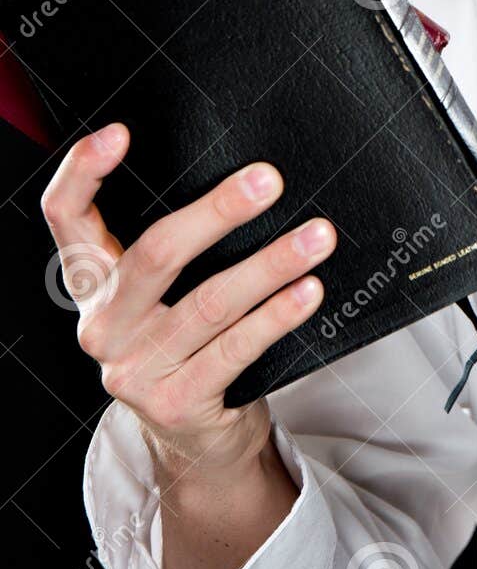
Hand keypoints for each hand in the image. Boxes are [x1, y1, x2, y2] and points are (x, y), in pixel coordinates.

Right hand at [41, 121, 336, 485]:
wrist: (193, 435)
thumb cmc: (185, 339)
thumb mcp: (159, 292)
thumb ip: (174, 242)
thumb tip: (244, 174)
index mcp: (91, 282)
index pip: (65, 217)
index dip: (82, 172)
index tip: (119, 133)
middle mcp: (102, 323)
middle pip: (154, 254)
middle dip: (217, 212)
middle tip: (268, 181)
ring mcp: (134, 368)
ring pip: (209, 303)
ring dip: (271, 264)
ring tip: (317, 237)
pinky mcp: (174, 402)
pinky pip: (236, 349)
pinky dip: (277, 316)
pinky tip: (308, 291)